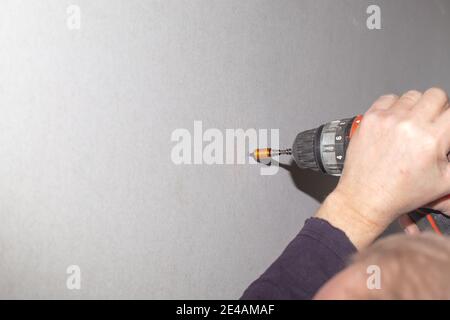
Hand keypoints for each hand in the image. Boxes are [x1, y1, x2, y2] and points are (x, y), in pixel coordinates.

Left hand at [316, 88, 449, 247]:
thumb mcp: (444, 181)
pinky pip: (387, 99)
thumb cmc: (399, 193)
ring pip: (412, 95)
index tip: (445, 127)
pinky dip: (393, 107)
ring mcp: (387, 119)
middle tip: (430, 124)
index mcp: (430, 139)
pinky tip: (393, 123)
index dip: (449, 120)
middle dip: (437, 108)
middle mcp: (408, 125)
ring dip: (414, 107)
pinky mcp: (370, 118)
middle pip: (435, 95)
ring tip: (410, 126)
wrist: (365, 197)